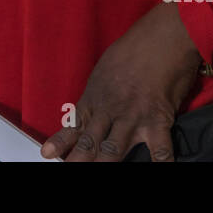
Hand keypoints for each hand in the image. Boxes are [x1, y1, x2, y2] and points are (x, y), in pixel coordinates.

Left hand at [40, 1, 203, 161]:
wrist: (163, 37)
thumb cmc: (135, 47)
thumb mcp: (106, 68)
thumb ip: (98, 93)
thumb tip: (93, 108)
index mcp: (95, 96)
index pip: (74, 125)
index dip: (60, 143)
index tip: (48, 155)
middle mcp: (110, 110)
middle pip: (90, 144)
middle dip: (78, 161)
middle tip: (69, 169)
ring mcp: (132, 117)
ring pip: (113, 152)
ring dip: (103, 166)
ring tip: (96, 175)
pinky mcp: (157, 120)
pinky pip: (159, 151)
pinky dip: (160, 164)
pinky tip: (160, 171)